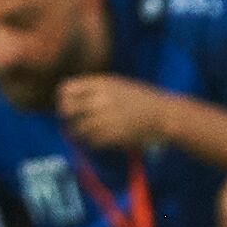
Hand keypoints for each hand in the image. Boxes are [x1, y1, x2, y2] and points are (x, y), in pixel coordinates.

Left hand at [56, 74, 182, 152]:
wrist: (164, 114)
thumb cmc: (141, 99)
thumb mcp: (117, 84)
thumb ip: (94, 89)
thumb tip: (69, 99)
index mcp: (101, 83)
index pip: (66, 88)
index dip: (62, 99)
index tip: (67, 106)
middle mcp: (101, 99)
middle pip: (67, 109)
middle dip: (67, 118)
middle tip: (72, 123)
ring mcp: (106, 117)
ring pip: (77, 129)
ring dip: (79, 133)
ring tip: (87, 134)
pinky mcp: (113, 135)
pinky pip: (92, 141)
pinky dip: (93, 143)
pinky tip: (100, 140)